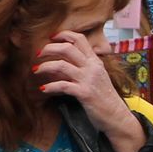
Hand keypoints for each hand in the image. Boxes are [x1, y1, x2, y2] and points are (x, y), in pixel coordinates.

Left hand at [33, 31, 143, 151]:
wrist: (116, 117)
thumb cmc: (103, 98)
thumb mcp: (93, 78)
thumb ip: (78, 68)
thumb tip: (57, 64)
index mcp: (95, 61)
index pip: (80, 39)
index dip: (64, 35)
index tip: (51, 37)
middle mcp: (92, 67)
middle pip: (68, 48)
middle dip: (49, 48)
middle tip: (38, 53)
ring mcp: (88, 80)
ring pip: (62, 65)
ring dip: (45, 66)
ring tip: (35, 70)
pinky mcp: (84, 93)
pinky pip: (62, 86)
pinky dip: (50, 86)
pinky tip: (43, 88)